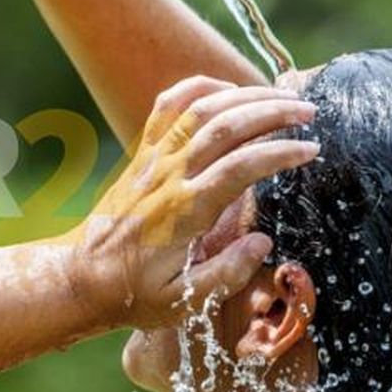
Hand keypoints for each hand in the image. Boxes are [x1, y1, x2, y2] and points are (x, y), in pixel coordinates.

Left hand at [68, 76, 319, 328]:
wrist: (79, 277)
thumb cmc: (132, 294)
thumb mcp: (182, 303)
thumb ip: (226, 275)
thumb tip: (263, 241)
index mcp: (183, 212)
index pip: (239, 167)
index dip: (279, 153)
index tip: (311, 149)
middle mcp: (168, 176)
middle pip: (225, 125)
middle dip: (272, 111)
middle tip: (310, 112)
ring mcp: (153, 160)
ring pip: (200, 108)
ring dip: (245, 94)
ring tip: (283, 96)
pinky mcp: (143, 154)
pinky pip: (168, 106)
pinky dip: (200, 88)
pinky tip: (229, 89)